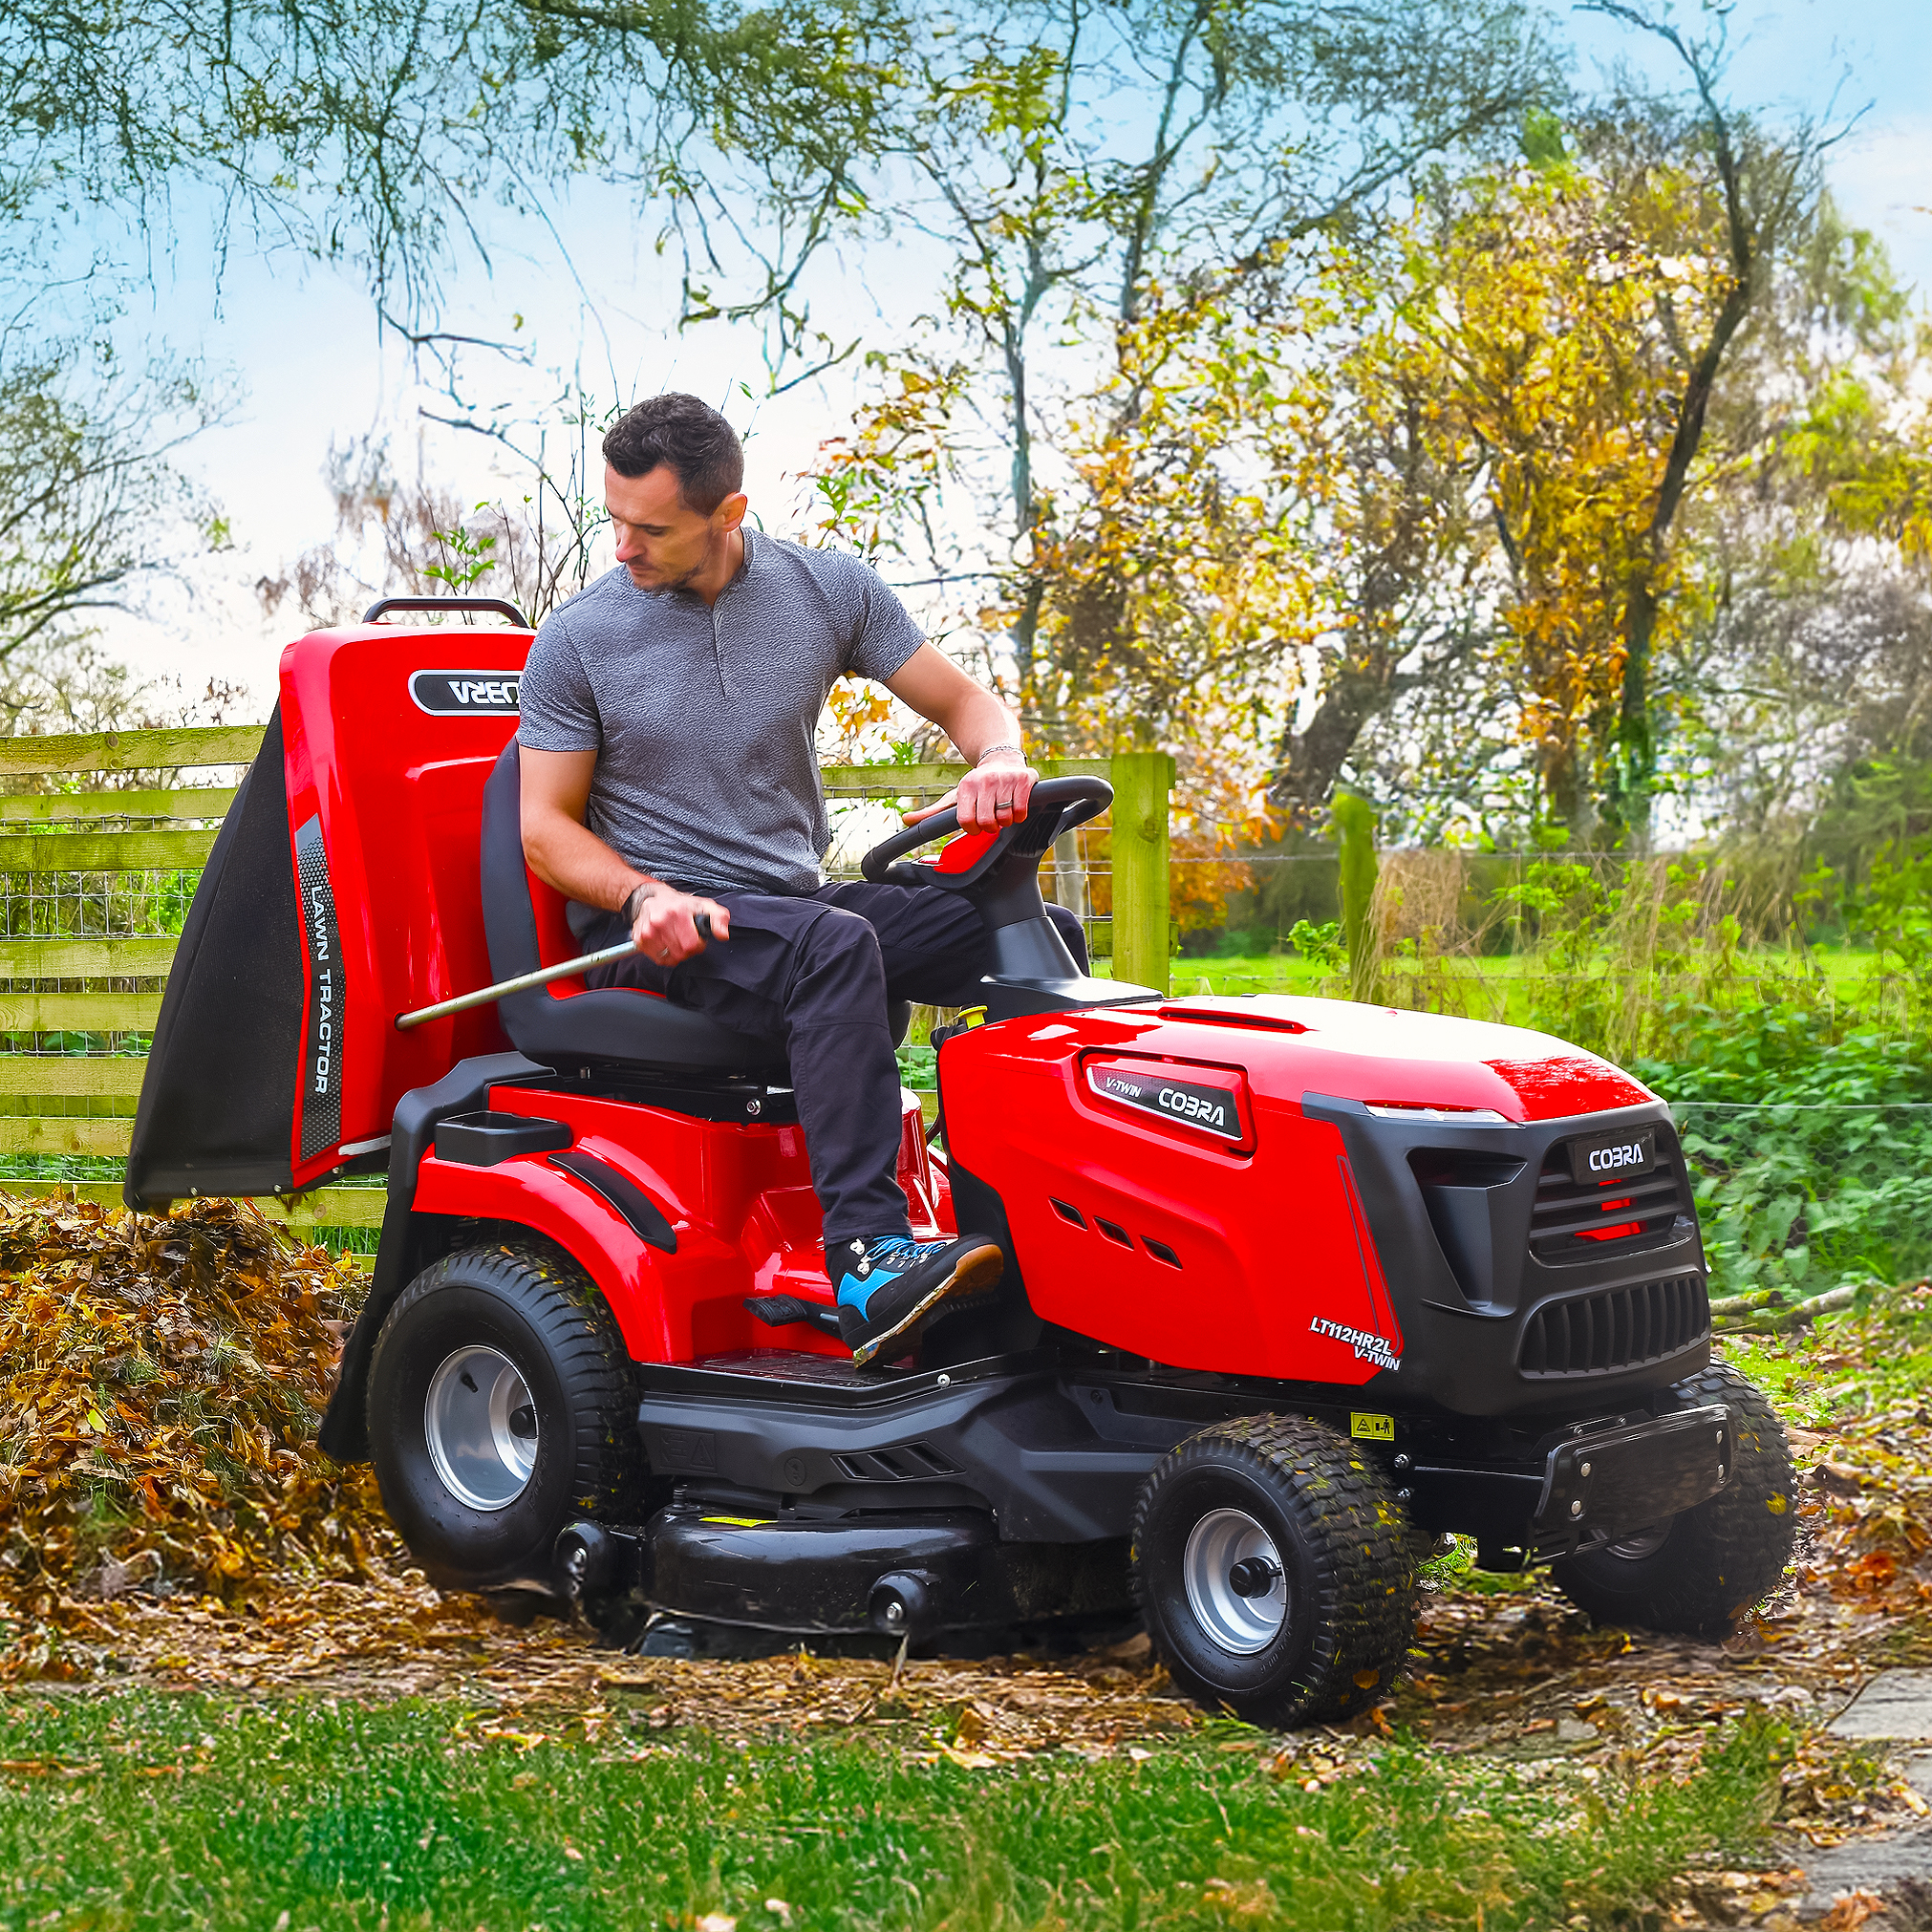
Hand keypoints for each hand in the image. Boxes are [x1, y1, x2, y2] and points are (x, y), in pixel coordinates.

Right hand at [626, 886, 728, 967]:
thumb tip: (723, 935)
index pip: (692, 944)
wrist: (654, 898)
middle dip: (687, 949)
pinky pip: (658, 959)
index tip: (697, 938)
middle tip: (686, 938)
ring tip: (676, 939)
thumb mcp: (705, 906)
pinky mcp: (639, 939)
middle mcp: (660, 921)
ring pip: (669, 958)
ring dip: (676, 953)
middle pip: (681, 953)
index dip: (698, 944)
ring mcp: (647, 931)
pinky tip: (666, 943)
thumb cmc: (681, 904)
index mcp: (678, 912)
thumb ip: (719, 918)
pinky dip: (664, 955)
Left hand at [903, 752, 1036, 835]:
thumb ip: (932, 813)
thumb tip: (906, 821)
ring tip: (1002, 811)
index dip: (972, 829)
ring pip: (1006, 818)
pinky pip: (1021, 811)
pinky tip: (1015, 806)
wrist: (1000, 758)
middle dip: (990, 826)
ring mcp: (1005, 780)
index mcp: (966, 786)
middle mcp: (985, 781)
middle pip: (987, 822)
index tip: (975, 825)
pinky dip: (1020, 815)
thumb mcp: (954, 796)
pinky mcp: (1024, 780)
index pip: (966, 821)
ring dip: (1006, 821)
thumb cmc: (976, 785)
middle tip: (991, 818)